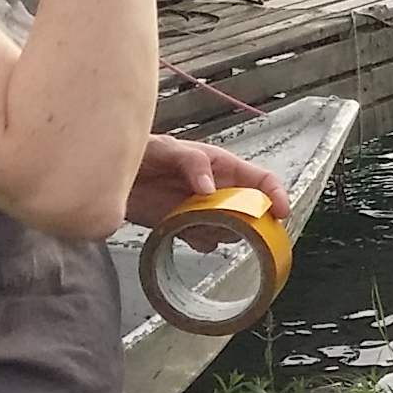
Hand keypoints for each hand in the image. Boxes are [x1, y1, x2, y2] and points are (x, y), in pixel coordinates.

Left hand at [127, 134, 287, 226]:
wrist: (112, 177)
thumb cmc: (143, 153)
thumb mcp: (169, 149)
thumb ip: (192, 163)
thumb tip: (210, 189)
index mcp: (224, 168)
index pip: (263, 181)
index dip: (276, 196)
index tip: (280, 213)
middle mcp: (220, 191)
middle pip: (251, 212)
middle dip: (248, 222)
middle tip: (231, 226)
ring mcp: (204, 211)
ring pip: (231, 230)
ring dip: (220, 232)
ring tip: (194, 221)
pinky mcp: (186, 227)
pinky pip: (206, 242)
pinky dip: (199, 241)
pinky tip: (182, 230)